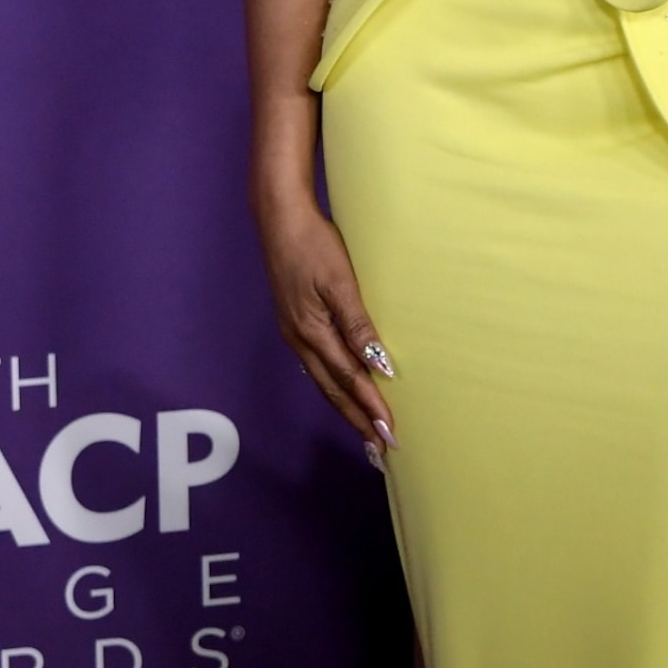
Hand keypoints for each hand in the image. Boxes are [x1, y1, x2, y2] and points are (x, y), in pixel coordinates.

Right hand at [255, 193, 396, 457]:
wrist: (279, 218)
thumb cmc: (313, 245)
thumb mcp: (340, 282)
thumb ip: (359, 325)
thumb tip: (379, 366)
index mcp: (312, 332)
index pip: (348, 380)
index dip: (369, 408)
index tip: (389, 434)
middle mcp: (300, 340)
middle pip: (333, 391)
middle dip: (357, 420)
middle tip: (380, 450)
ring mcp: (295, 332)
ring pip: (324, 381)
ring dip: (346, 407)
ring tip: (366, 430)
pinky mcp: (295, 322)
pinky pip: (318, 365)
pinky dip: (335, 386)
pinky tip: (343, 391)